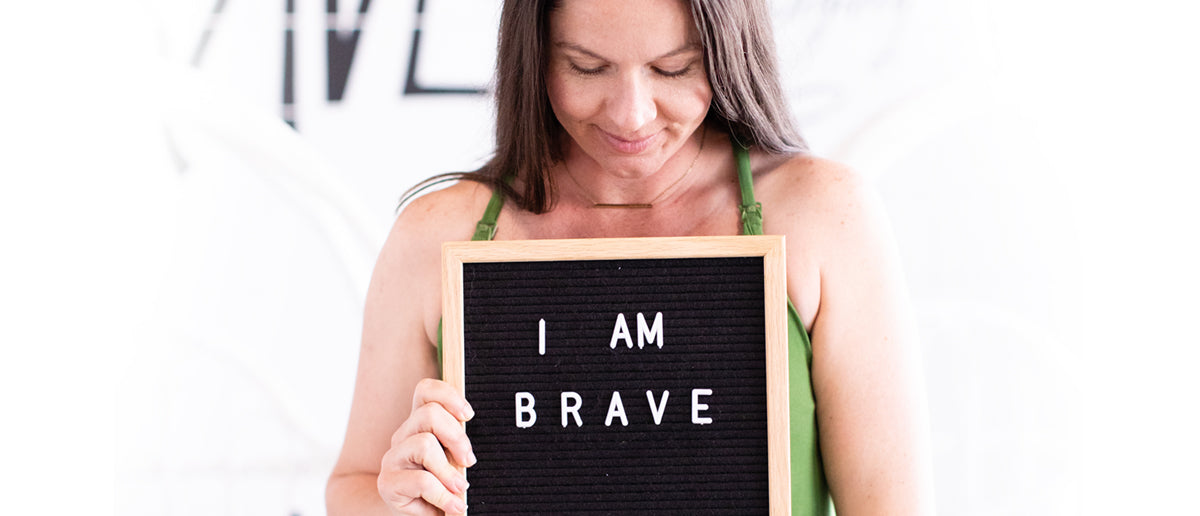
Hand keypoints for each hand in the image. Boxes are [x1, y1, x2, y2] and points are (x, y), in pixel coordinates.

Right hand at [377, 378, 476, 514]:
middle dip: (456, 437)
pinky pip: (422, 481)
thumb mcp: (453, 461)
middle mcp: (403, 435)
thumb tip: (473, 448)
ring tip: (460, 488)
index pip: (426, 391)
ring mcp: (393, 458)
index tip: (469, 416)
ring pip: (424, 444)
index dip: (448, 396)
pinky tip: (454, 505)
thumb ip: (458, 445)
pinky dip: (443, 495)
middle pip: (429, 414)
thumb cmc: (441, 486)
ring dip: (448, 470)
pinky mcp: (388, 483)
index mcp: (420, 424)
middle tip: (469, 461)